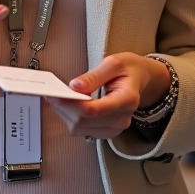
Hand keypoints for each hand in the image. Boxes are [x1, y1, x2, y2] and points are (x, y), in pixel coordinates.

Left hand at [46, 53, 170, 139]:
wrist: (142, 80)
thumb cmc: (130, 69)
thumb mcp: (114, 63)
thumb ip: (94, 75)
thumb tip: (75, 86)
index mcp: (126, 100)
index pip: (94, 110)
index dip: (71, 103)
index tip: (55, 94)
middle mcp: (122, 118)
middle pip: (84, 121)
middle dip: (64, 107)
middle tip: (52, 93)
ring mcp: (115, 127)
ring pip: (81, 128)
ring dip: (65, 114)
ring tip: (57, 98)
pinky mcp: (107, 130)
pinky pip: (83, 130)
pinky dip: (71, 119)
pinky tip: (67, 106)